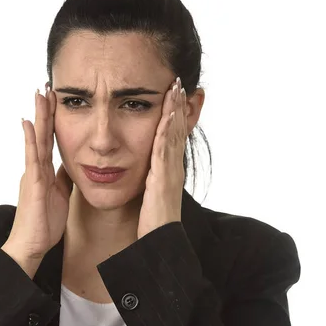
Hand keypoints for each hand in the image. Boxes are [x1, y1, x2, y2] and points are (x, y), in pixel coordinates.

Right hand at [2, 86, 73, 276]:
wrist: (31, 244)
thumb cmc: (44, 222)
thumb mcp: (60, 195)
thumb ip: (63, 178)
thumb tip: (72, 164)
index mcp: (44, 171)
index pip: (49, 139)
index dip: (53, 120)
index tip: (56, 100)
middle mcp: (36, 168)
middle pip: (42, 133)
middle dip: (45, 110)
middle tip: (46, 86)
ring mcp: (33, 174)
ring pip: (36, 139)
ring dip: (39, 116)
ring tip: (39, 94)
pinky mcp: (33, 183)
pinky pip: (32, 157)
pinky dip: (30, 139)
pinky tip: (28, 123)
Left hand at [137, 77, 187, 239]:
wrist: (159, 243)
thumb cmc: (153, 223)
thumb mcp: (151, 196)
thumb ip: (149, 181)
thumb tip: (145, 173)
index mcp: (167, 170)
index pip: (170, 136)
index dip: (173, 115)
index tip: (172, 94)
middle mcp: (172, 167)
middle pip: (176, 130)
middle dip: (178, 106)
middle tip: (179, 82)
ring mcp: (170, 172)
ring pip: (173, 135)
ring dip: (175, 111)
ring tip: (176, 88)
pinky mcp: (163, 179)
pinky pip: (164, 150)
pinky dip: (167, 131)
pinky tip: (167, 115)